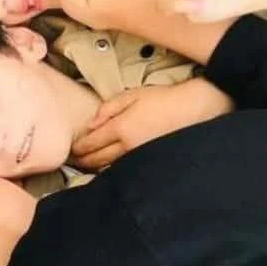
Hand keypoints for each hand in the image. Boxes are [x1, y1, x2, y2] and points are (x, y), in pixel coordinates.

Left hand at [71, 79, 233, 169]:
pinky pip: (126, 169)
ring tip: (86, 166)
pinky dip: (113, 170)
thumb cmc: (163, 99)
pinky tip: (109, 168)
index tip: (71, 150)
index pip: (91, 144)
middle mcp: (129, 147)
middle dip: (82, 161)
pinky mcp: (151, 162)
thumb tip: (90, 125)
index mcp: (121, 128)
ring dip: (95, 167)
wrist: (196, 109)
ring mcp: (141, 157)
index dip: (78, 148)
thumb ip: (108, 109)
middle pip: (96, 160)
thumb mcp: (132, 95)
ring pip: (110, 168)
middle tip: (73, 161)